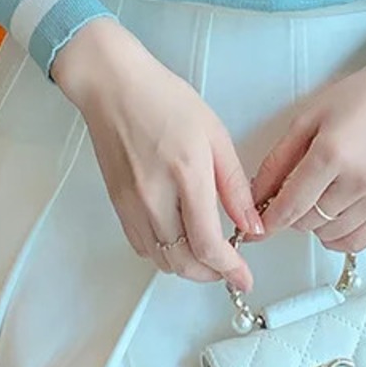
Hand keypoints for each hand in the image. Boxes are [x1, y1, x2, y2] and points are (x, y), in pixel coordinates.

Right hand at [51, 17, 264, 289]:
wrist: (114, 88)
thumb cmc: (166, 100)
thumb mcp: (215, 134)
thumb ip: (234, 185)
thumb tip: (251, 226)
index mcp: (187, 174)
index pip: (208, 243)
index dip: (230, 270)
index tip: (245, 279)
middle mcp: (155, 196)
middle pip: (183, 262)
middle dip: (211, 274)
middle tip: (229, 269)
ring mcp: (132, 204)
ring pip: (161, 260)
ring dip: (188, 267)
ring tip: (207, 254)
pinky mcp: (117, 205)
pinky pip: (142, 247)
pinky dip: (163, 254)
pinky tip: (178, 239)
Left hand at [249, 39, 365, 252]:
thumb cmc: (358, 97)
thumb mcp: (308, 117)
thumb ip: (278, 159)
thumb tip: (256, 196)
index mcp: (331, 153)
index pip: (290, 205)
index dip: (267, 221)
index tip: (254, 228)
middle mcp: (358, 179)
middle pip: (308, 221)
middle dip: (291, 214)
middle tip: (291, 194)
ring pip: (331, 234)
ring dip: (315, 224)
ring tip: (317, 196)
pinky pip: (359, 241)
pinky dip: (339, 236)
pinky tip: (333, 217)